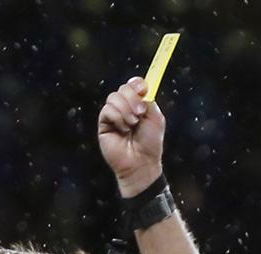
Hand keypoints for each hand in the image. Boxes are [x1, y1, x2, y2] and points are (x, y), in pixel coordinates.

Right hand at [97, 77, 165, 197]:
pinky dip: (117, 117)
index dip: (137, 84)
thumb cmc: (150, 143)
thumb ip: (149, 101)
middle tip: (140, 113)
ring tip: (132, 124)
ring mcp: (114, 115)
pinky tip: (123, 129)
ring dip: (125, 110)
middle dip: (133, 98)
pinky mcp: (104, 123)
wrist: (141, 162)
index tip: (143, 90)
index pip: (134, 85)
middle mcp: (125, 107)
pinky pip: (107, 109)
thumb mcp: (156, 118)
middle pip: (123, 88)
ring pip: (113, 97)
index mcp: (139, 104)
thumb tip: (141, 89)